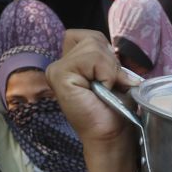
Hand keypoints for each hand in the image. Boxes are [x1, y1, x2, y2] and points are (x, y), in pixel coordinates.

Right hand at [48, 30, 138, 144]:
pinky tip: (101, 89)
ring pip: (93, 46)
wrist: (111, 134)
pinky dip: (105, 73)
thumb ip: (110, 59)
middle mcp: (60, 64)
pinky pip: (91, 58)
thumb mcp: (115, 77)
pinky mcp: (58, 75)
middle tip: (110, 85)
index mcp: (71, 62)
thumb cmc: (113, 110)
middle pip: (93, 38)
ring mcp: (56, 69)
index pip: (91, 36)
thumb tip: (115, 51)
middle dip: (111, 60)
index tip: (111, 78)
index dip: (107, 54)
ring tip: (106, 88)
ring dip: (109, 68)